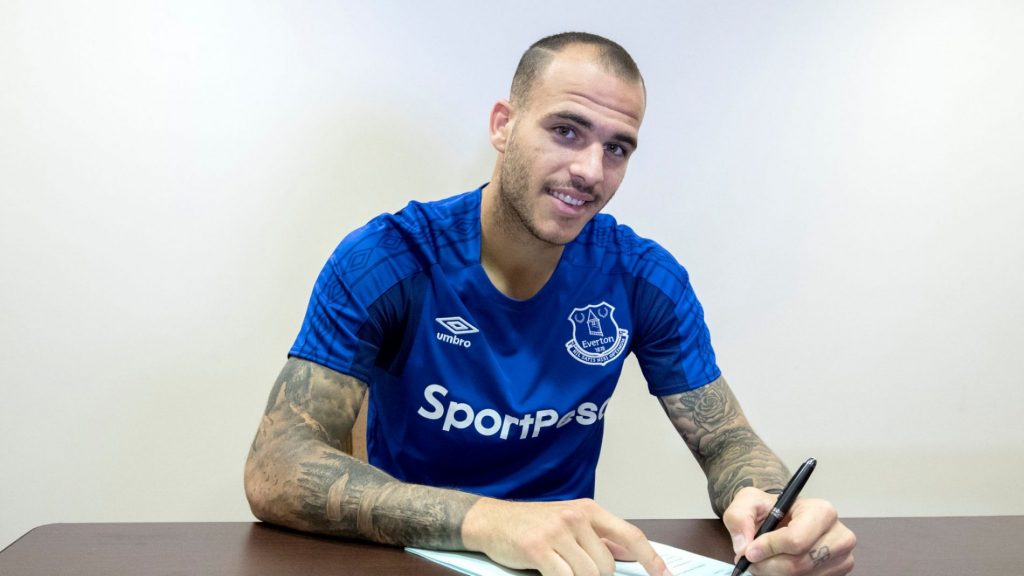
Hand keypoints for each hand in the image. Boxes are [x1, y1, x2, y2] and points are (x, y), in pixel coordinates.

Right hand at [462, 497, 670, 575]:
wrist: (491, 520)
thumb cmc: (531, 524)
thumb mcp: (568, 522)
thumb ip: (598, 537)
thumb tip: (629, 554)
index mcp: (588, 510)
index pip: (629, 535)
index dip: (651, 558)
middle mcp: (575, 517)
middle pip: (606, 566)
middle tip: (573, 568)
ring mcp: (557, 532)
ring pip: (588, 575)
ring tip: (559, 569)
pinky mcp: (539, 549)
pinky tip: (551, 573)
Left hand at [723, 488, 855, 574]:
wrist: (783, 518)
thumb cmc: (770, 509)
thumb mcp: (748, 502)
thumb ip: (739, 518)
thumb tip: (743, 547)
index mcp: (821, 511)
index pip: (796, 540)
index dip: (769, 549)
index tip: (749, 552)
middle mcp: (839, 535)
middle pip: (799, 563)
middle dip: (768, 565)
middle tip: (751, 560)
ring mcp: (842, 558)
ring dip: (775, 573)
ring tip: (764, 560)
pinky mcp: (837, 573)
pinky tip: (778, 565)